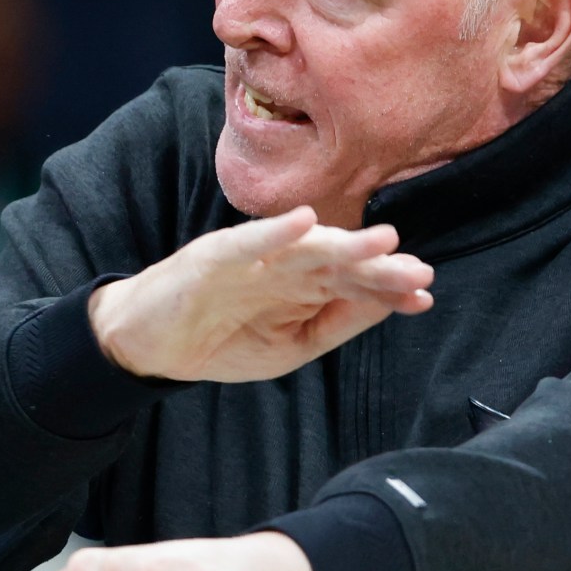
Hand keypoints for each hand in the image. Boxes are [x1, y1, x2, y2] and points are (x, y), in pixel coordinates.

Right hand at [88, 208, 432, 382]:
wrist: (147, 346)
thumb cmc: (219, 341)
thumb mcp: (289, 347)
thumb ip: (335, 324)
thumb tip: (389, 304)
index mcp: (302, 285)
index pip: (353, 282)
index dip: (387, 288)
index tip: (423, 295)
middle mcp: (282, 264)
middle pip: (337, 261)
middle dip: (377, 266)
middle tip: (416, 271)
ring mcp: (250, 258)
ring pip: (303, 247)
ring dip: (342, 242)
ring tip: (381, 240)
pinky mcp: (213, 256)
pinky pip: (248, 242)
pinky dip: (274, 232)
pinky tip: (304, 222)